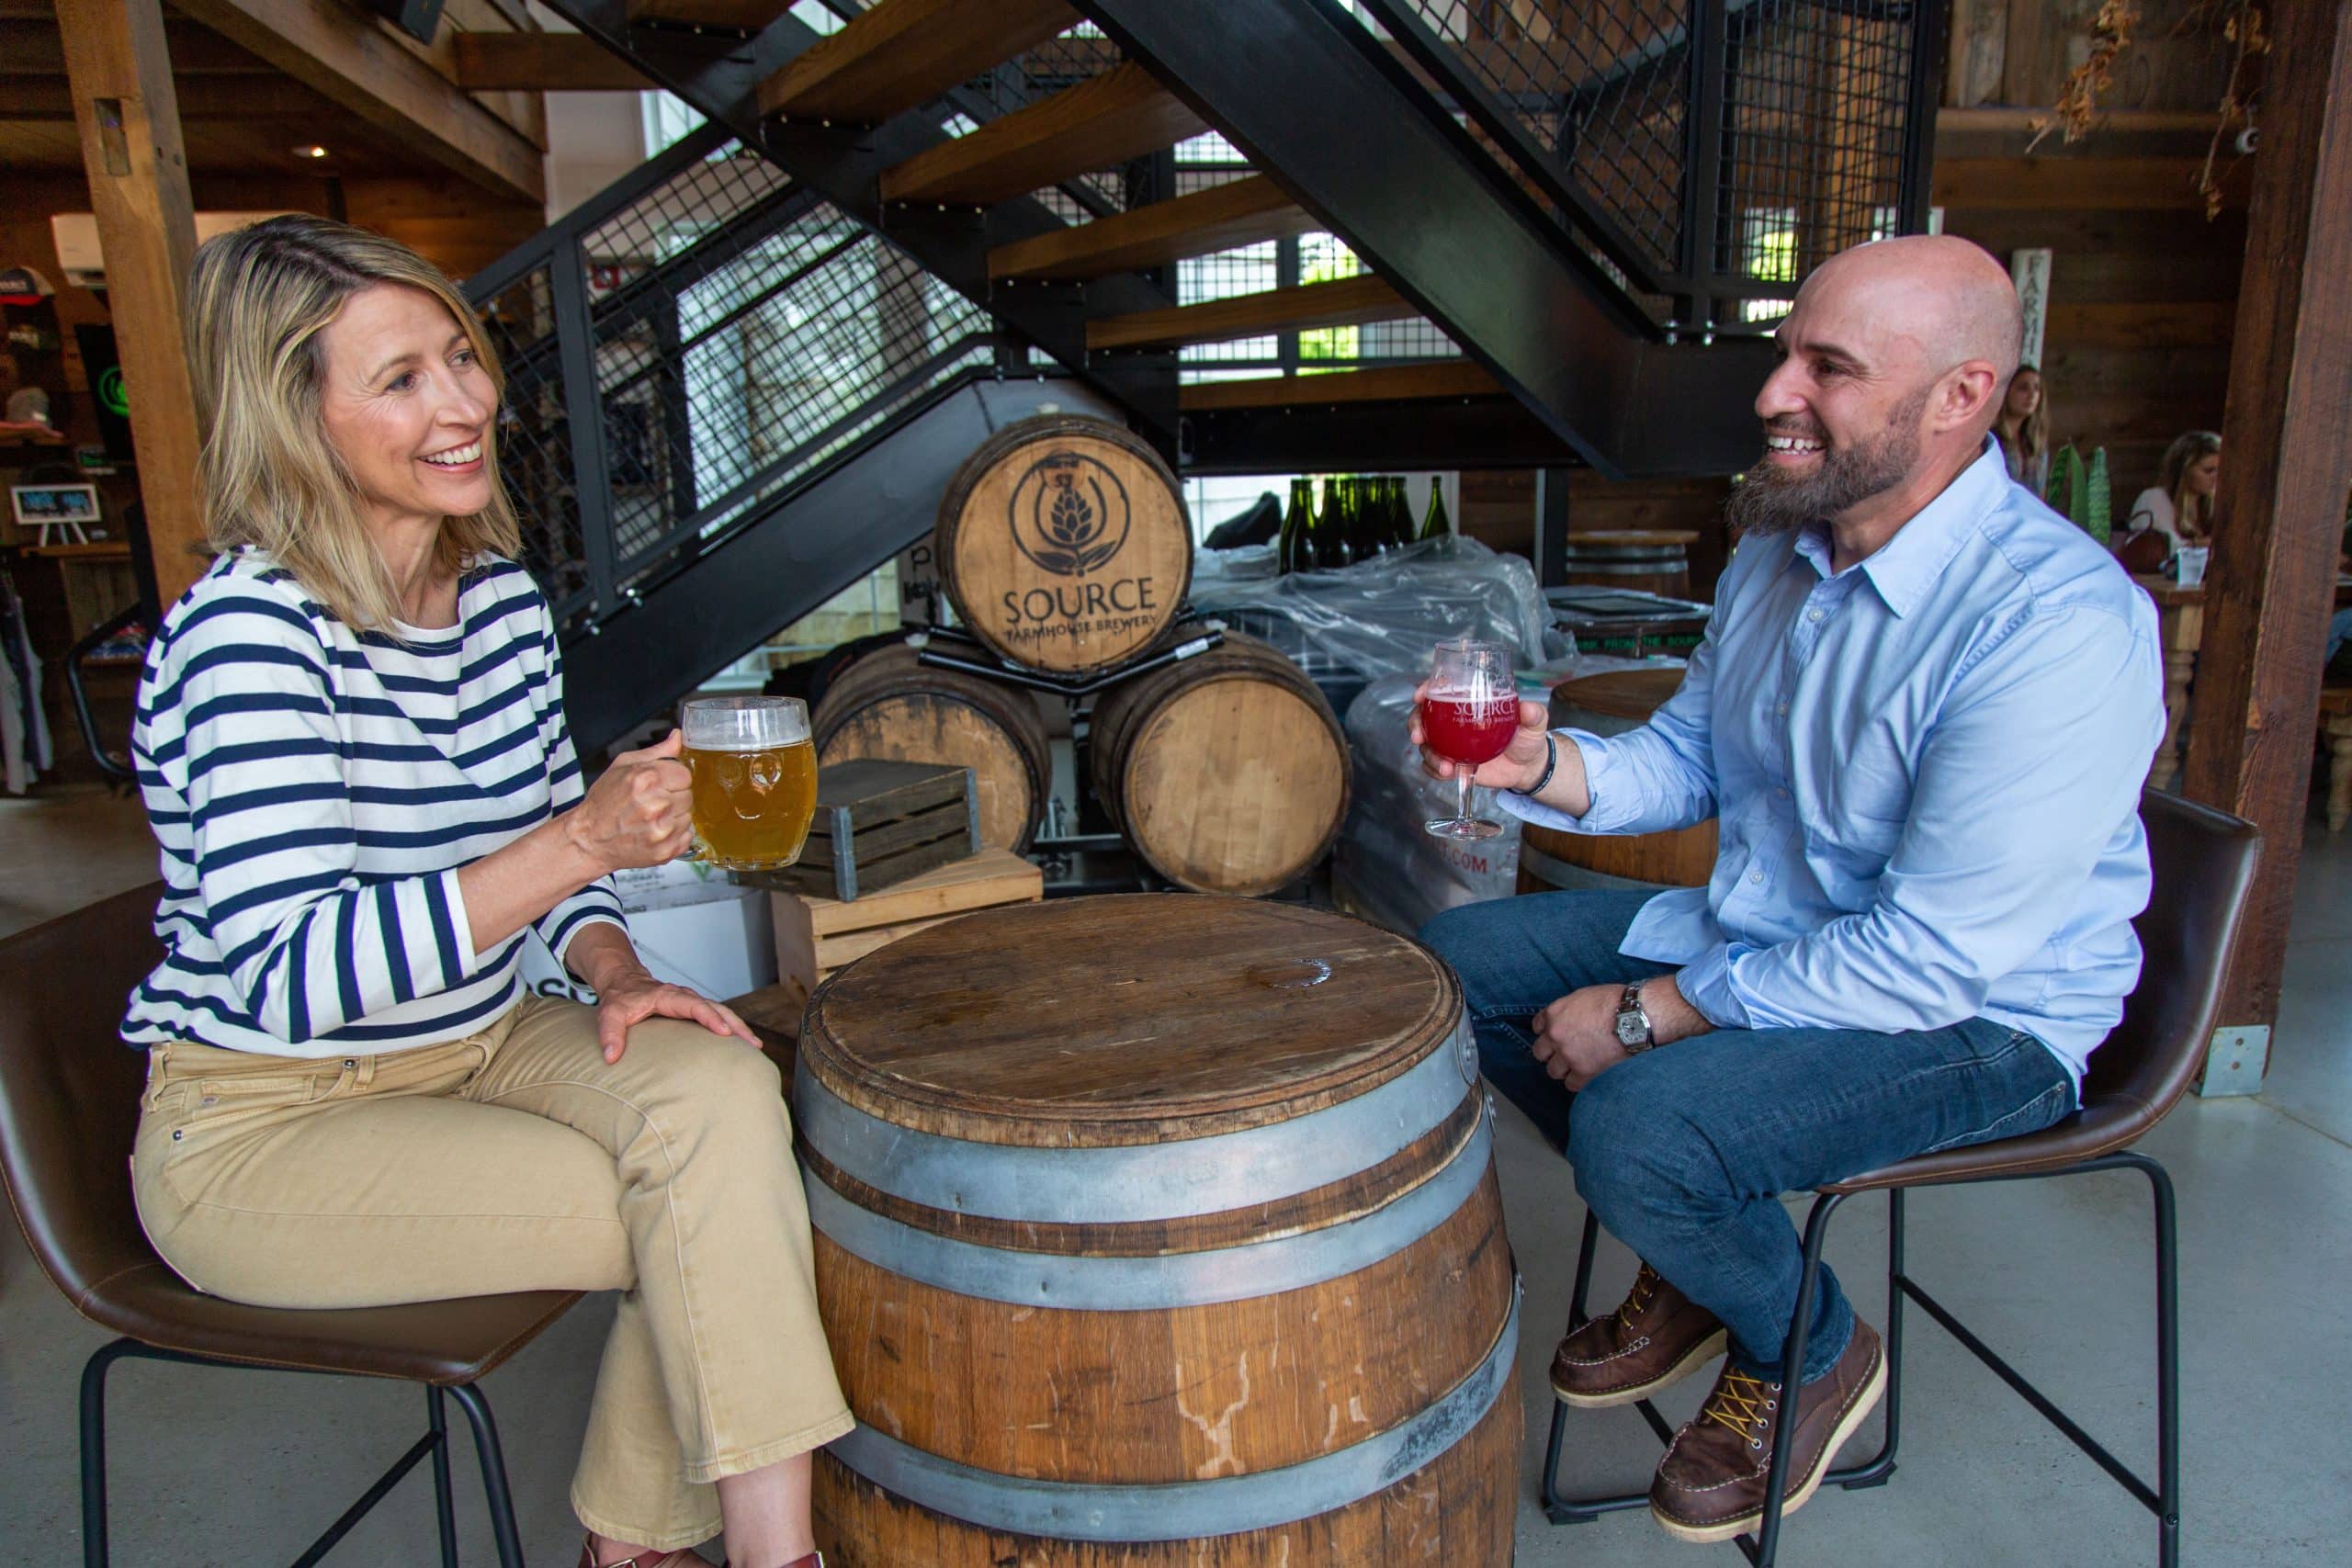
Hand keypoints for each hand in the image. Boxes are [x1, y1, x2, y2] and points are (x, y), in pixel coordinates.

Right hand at [565, 730, 692, 874]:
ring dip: (674, 817)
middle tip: (652, 803)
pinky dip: (675, 835)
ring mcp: (661, 830)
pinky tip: (655, 831)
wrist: (588, 839)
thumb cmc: (603, 802)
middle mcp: (656, 804)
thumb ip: (657, 752)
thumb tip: (678, 737)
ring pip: (688, 816)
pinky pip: (687, 836)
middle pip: (688, 796)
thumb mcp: (623, 766)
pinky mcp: (665, 851)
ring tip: (651, 818)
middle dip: (673, 797)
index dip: (673, 779)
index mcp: (646, 779)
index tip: (661, 785)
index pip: (685, 775)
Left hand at [591, 964, 758, 1063]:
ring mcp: (692, 1003)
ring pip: (721, 1012)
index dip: (710, 1018)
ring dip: (739, 1027)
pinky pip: (717, 1016)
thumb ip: (610, 1033)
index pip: (694, 1005)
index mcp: (668, 996)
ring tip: (755, 1046)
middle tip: (752, 1044)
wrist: (624, 982)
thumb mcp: (609, 1013)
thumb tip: (611, 1057)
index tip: (724, 1032)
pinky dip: (731, 1027)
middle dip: (736, 1025)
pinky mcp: (694, 1010)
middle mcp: (685, 997)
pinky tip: (741, 1043)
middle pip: (717, 1008)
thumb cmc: (620, 998)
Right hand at [1409, 684, 1553, 791]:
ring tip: (1445, 767)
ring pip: (1426, 744)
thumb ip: (1533, 715)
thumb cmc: (1527, 737)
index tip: (1420, 695)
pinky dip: (1434, 770)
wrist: (1527, 767)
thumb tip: (1528, 709)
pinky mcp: (1452, 763)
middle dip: (1415, 724)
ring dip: (1429, 754)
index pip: (1442, 689)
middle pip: (1424, 716)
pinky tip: (1447, 773)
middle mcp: (1454, 721)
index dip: (1426, 689)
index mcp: (1469, 702)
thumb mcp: (1535, 723)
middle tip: (1419, 736)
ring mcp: (1451, 743)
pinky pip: (1433, 766)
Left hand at [1529, 977, 1708, 1088]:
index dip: (1548, 1031)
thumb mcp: (1583, 997)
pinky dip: (1577, 1081)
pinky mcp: (1583, 1072)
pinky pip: (1571, 1084)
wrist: (1635, 1017)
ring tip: (1577, 1065)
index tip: (1556, 1035)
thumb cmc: (1615, 1002)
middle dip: (1551, 1053)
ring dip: (1563, 1069)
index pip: (1537, 1026)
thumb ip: (1568, 1011)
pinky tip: (1587, 1074)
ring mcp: (1568, 1055)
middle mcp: (1556, 1035)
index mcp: (1555, 1013)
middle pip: (1540, 1052)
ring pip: (1553, 1071)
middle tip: (1564, 1053)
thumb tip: (1567, 1020)